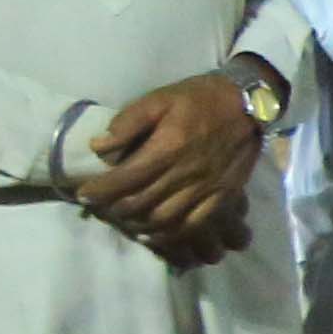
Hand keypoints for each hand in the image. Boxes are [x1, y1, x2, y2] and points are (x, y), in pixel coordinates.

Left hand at [78, 72, 265, 261]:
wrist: (250, 104)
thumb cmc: (199, 98)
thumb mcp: (159, 98)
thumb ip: (128, 122)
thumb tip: (99, 147)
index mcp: (169, 146)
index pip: (126, 178)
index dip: (100, 190)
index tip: (82, 194)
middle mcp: (186, 173)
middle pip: (141, 203)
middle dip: (113, 209)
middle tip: (97, 207)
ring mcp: (206, 188)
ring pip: (164, 219)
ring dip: (136, 224)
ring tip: (121, 219)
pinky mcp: (222, 197)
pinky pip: (193, 225)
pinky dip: (169, 235)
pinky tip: (153, 233)